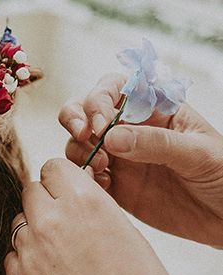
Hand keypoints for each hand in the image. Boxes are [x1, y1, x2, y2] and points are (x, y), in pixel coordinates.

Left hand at [5, 158, 222, 274]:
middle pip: (30, 190)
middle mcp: (50, 220)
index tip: (68, 192)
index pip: (53, 166)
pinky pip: (13, 257)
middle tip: (64, 225)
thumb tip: (70, 194)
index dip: (61, 180)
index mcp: (84, 201)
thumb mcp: (126, 233)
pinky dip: (27, 263)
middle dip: (45, 203)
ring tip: (63, 259)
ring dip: (34, 233)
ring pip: (19, 224)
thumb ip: (90, 208)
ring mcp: (29, 251)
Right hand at [59, 73, 222, 247]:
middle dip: (75, 118)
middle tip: (84, 136)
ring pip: (79, 142)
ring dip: (78, 150)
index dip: (98, 98)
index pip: (114, 88)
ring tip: (101, 168)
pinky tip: (101, 186)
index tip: (100, 123)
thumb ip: (157, 143)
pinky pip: (85, 176)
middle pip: (85, 110)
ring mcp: (120, 157)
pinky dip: (82, 178)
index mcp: (154, 110)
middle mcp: (131, 129)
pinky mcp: (115, 186)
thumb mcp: (200, 154)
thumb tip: (112, 137)